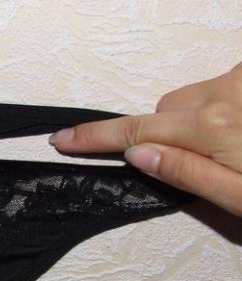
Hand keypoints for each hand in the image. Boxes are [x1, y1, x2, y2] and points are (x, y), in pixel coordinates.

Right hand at [48, 62, 241, 216]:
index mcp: (212, 128)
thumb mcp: (240, 196)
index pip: (134, 132)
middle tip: (198, 164)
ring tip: (230, 147)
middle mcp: (222, 93)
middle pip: (164, 112)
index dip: (94, 137)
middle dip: (165, 135)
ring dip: (193, 121)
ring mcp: (238, 78)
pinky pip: (213, 89)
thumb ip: (187, 173)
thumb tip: (137, 155)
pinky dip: (217, 108)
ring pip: (189, 100)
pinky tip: (240, 128)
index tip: (63, 139)